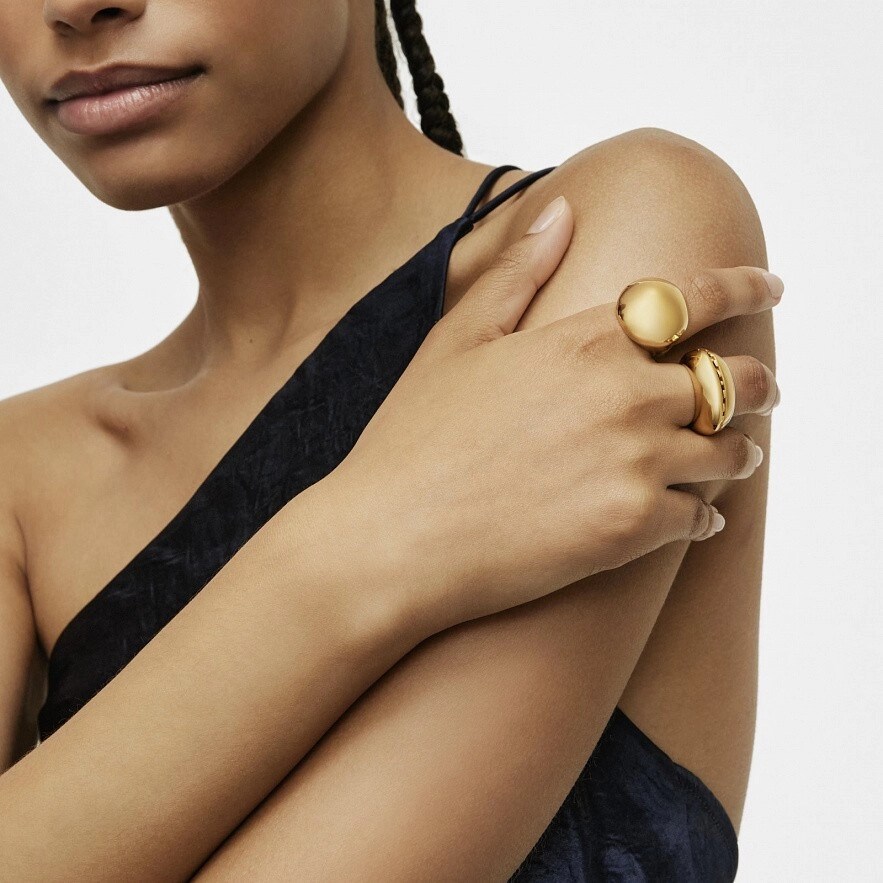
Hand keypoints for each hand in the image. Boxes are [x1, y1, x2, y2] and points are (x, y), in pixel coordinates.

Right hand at [327, 195, 781, 635]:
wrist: (393, 538)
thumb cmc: (414, 437)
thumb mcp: (457, 338)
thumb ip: (518, 270)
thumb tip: (563, 209)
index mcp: (584, 339)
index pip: (692, 298)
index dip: (743, 286)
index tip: (770, 286)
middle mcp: (625, 394)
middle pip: (731, 378)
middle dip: (756, 381)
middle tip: (762, 388)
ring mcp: (635, 464)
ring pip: (731, 451)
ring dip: (737, 450)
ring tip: (733, 455)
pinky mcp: (632, 529)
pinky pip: (702, 518)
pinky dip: (704, 517)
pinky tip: (693, 518)